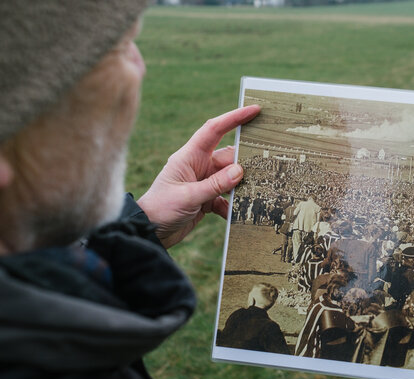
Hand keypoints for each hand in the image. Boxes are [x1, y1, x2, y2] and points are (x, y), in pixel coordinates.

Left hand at [137, 105, 259, 247]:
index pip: (214, 130)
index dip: (234, 117)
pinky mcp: (206, 199)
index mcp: (189, 157)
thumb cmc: (161, 209)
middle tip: (265, 166)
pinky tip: (236, 215)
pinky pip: (226, 198)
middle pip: (228, 158)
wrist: (148, 232)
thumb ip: (215, 184)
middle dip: (245, 162)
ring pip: (230, 178)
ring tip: (255, 193)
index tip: (254, 110)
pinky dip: (232, 206)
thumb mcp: (188, 197)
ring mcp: (203, 182)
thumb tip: (240, 171)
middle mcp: (198, 166)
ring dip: (240, 187)